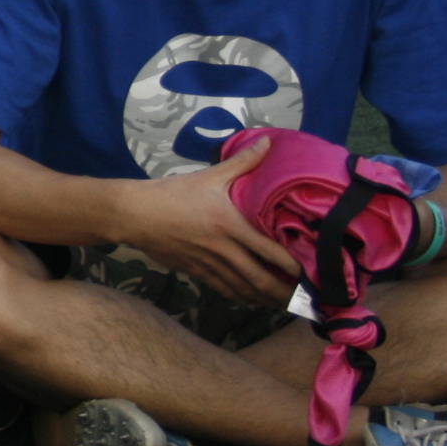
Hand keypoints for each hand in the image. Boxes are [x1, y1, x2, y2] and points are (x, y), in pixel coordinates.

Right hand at [118, 138, 301, 306]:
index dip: (294, 267)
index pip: (271, 252)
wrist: (135, 214)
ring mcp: (210, 264)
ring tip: (285, 304)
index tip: (311, 273)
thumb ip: (242, 162)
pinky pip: (225, 290)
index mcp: (231, 226)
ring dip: (266, 299)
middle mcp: (224, 250)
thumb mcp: (209, 176)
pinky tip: (253, 300)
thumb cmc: (173, 193)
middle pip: (261, 278)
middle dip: (285, 292)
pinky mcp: (197, 272)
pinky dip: (243, 298)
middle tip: (305, 298)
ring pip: (244, 289)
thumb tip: (268, 141)